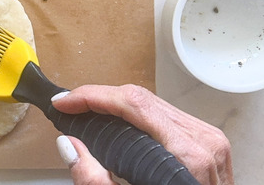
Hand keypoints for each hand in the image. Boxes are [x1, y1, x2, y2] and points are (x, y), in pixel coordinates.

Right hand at [51, 84, 232, 184]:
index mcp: (187, 155)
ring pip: (151, 102)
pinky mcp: (204, 138)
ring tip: (87, 112)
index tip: (66, 103)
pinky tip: (116, 121)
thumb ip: (94, 179)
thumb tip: (69, 146)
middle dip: (97, 97)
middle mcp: (201, 141)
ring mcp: (206, 138)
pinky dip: (134, 113)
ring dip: (114, 103)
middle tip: (70, 106)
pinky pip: (163, 113)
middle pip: (139, 98)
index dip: (92, 97)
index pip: (133, 103)